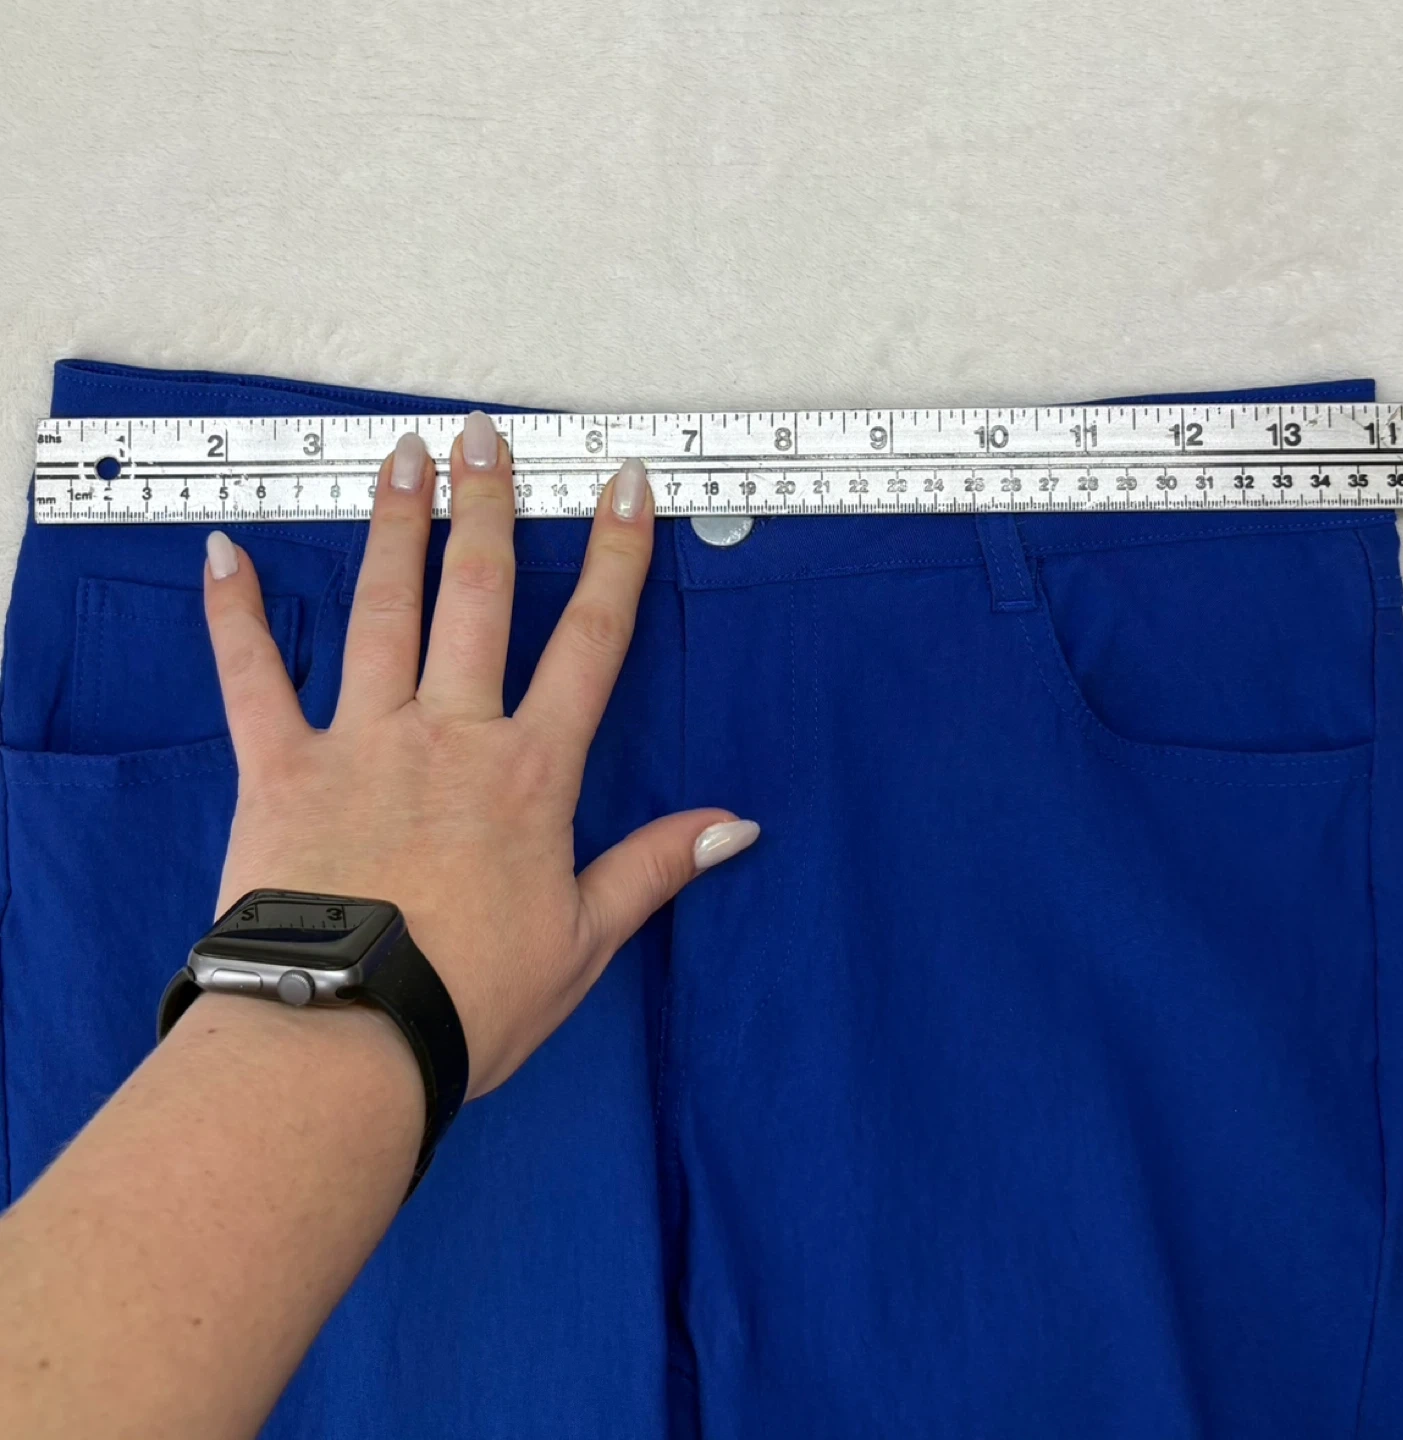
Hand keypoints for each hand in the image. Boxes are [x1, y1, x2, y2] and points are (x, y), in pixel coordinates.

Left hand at [201, 414, 757, 1098]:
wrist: (344, 1038)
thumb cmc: (470, 997)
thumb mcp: (585, 940)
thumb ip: (656, 867)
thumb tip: (738, 823)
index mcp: (531, 772)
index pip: (590, 643)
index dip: (614, 557)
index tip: (623, 487)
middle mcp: (451, 733)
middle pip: (478, 598)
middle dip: (488, 508)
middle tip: (484, 433)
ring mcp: (361, 740)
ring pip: (382, 611)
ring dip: (395, 527)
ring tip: (402, 456)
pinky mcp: (280, 766)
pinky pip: (252, 676)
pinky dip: (235, 614)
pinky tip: (223, 552)